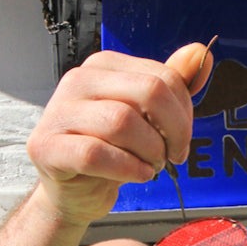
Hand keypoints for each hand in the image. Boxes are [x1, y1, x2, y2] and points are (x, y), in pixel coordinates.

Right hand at [25, 44, 213, 225]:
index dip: (184, 113)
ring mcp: (58, 112)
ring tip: (152, 166)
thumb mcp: (146, 117)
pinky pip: (95, 154)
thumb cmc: (112, 152)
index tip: (181, 139)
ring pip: (122, 122)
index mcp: (103, 66)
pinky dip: (127, 169)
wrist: (73, 192)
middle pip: (148, 92)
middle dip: (173, 130)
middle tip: (174, 155)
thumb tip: (200, 53)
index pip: (163, 77)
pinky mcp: (46, 146)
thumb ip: (172, 86)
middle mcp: (78, 80)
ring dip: (151, 152)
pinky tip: (137, 176)